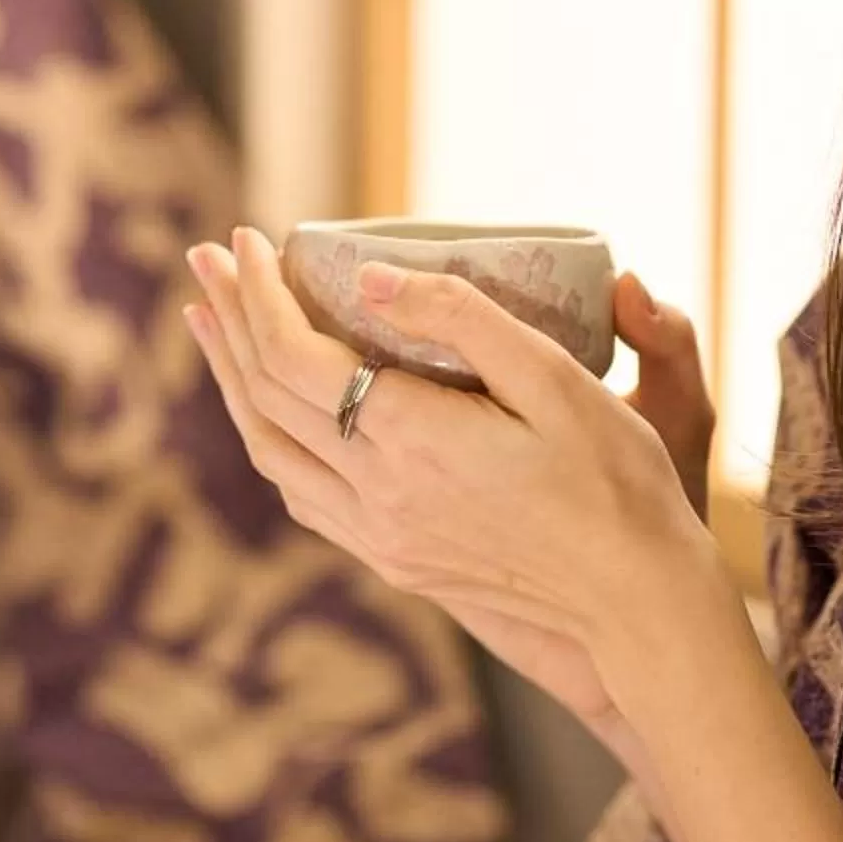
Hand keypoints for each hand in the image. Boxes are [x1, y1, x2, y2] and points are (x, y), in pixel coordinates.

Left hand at [182, 229, 748, 726]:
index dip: (261, 293)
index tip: (248, 238)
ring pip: (269, 451)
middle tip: (207, 258)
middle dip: (230, 319)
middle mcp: (379, 495)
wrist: (635, 603)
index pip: (295, 355)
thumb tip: (370, 276)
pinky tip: (266, 409)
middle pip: (266, 396)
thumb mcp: (558, 380)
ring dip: (232, 380)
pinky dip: (267, 437)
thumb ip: (464, 319)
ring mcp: (381, 537)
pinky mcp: (395, 561)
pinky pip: (302, 494)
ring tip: (209, 322)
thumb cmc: (617, 482)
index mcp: (413, 441)